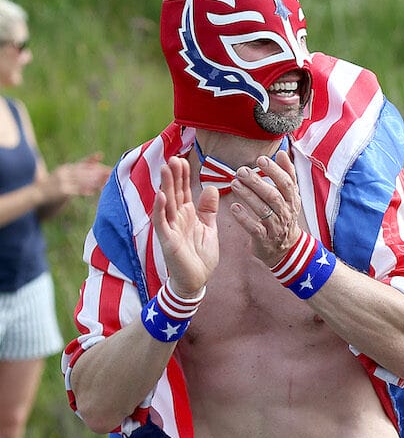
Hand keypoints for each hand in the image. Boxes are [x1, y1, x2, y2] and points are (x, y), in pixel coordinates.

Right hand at [42, 153, 110, 203]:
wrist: (38, 193)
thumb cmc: (55, 184)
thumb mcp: (65, 174)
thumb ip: (78, 171)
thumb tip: (96, 170)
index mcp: (66, 167)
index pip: (83, 163)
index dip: (95, 163)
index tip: (105, 162)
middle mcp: (64, 172)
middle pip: (85, 172)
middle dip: (98, 173)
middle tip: (110, 175)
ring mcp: (62, 181)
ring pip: (82, 181)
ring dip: (94, 182)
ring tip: (105, 183)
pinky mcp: (62, 191)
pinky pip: (76, 191)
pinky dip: (85, 191)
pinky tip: (93, 192)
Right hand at [150, 156, 218, 296]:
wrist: (197, 280)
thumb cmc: (200, 255)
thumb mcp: (208, 228)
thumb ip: (208, 209)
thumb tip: (210, 188)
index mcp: (187, 215)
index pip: (183, 191)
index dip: (183, 176)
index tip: (183, 159)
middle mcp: (176, 218)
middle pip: (174, 193)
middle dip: (173, 176)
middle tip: (173, 157)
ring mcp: (170, 228)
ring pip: (166, 203)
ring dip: (165, 186)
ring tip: (166, 169)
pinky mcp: (167, 240)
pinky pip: (162, 222)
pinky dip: (161, 209)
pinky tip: (161, 196)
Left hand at [229, 151, 308, 265]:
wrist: (285, 248)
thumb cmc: (283, 216)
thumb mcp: (289, 196)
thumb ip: (287, 175)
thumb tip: (283, 153)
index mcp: (292, 200)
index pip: (286, 184)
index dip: (275, 171)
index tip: (261, 159)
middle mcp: (286, 213)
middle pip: (274, 196)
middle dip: (258, 182)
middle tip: (241, 171)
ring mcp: (276, 227)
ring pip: (263, 210)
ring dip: (249, 196)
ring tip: (234, 184)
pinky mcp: (264, 239)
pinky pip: (255, 229)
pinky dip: (244, 218)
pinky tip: (234, 208)